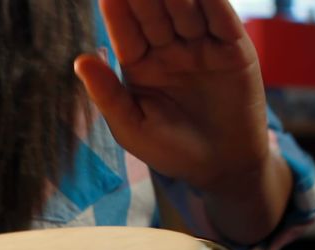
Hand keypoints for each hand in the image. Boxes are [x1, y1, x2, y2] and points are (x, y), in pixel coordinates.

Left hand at [74, 0, 269, 193]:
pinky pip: (223, 21)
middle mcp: (168, 48)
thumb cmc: (170, 150)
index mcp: (139, 64)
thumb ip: (107, 94)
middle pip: (154, 12)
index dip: (117, 10)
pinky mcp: (234, 50)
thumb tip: (80, 61)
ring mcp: (201, 46)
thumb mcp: (132, 127)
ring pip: (187, 10)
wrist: (221, 168)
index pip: (126, 30)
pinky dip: (215, 3)